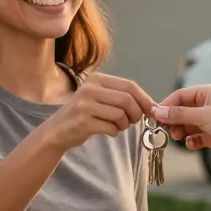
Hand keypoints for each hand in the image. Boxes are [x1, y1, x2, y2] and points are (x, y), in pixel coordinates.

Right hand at [40, 73, 154, 150]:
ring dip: (124, 125)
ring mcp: (85, 105)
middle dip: (136, 114)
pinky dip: (114, 132)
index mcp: (97, 79)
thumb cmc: (85, 114)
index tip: (152, 111)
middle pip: (127, 100)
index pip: (129, 86)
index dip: (145, 99)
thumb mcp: (101, 97)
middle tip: (134, 121)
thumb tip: (153, 106)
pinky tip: (107, 130)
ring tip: (117, 126)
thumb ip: (123, 97)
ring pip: (120, 115)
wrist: (58, 130)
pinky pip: (111, 128)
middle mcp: (90, 88)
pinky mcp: (83, 121)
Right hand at [151, 84, 210, 166]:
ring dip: (180, 131)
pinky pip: (195, 136)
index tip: (155, 116)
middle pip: (182, 111)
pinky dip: (191, 140)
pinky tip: (192, 144)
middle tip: (165, 129)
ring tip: (177, 137)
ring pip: (187, 124)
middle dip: (173, 120)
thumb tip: (158, 111)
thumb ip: (179, 114)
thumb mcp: (203, 116)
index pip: (180, 95)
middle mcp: (208, 105)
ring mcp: (210, 120)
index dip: (167, 105)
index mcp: (207, 93)